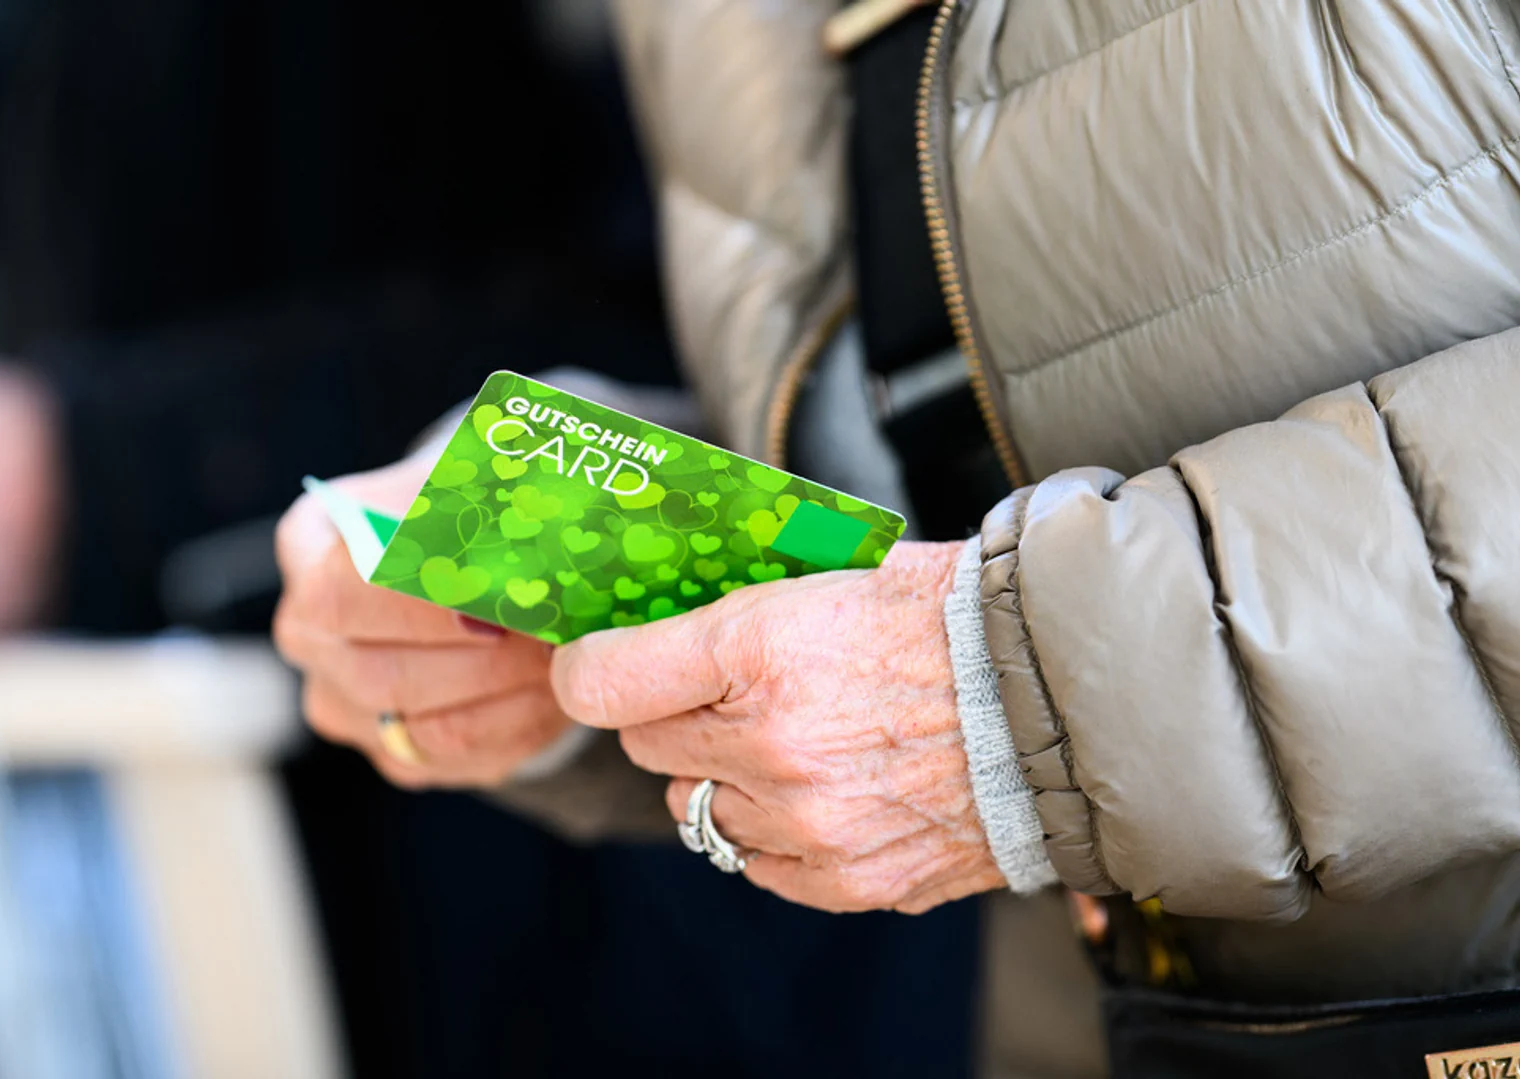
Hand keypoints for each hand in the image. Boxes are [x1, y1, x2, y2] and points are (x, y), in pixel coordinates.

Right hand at [273, 454, 574, 787]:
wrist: (478, 565)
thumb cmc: (468, 514)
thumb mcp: (470, 486)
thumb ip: (487, 504)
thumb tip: (534, 533)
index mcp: (308, 548)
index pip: (342, 594)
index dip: (421, 606)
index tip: (497, 599)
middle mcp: (307, 634)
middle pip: (379, 674)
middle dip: (484, 660)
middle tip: (557, 636)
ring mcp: (342, 703)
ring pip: (425, 728)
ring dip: (511, 697)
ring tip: (569, 660)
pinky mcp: (393, 755)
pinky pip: (459, 760)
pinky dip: (520, 728)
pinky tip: (557, 692)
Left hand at [551, 541, 1004, 913]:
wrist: (1063, 698)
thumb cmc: (952, 619)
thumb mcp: (833, 574)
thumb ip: (735, 613)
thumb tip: (654, 629)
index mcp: (761, 650)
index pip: (604, 682)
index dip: (594, 669)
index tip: (599, 665)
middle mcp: (772, 746)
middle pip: (650, 748)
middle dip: (681, 719)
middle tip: (736, 695)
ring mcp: (808, 823)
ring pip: (698, 811)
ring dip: (725, 780)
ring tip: (795, 743)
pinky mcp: (845, 877)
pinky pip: (756, 862)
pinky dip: (773, 834)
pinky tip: (825, 792)